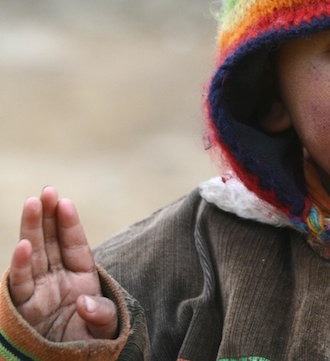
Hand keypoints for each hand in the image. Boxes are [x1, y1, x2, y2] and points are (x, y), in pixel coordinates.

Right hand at [9, 187, 117, 341]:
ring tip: (32, 203)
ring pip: (34, 254)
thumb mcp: (106, 328)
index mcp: (82, 277)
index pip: (75, 244)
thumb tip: (85, 303)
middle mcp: (58, 278)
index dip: (71, 224)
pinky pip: (19, 284)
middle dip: (49, 216)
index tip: (66, 202)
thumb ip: (101, 315)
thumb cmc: (89, 343)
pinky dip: (20, 265)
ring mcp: (39, 290)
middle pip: (52, 242)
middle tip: (46, 190)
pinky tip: (23, 245)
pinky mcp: (23, 307)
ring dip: (32, 229)